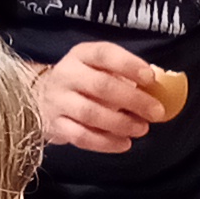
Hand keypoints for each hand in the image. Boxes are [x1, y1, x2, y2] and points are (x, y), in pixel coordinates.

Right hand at [32, 41, 170, 153]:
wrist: (40, 97)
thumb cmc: (83, 82)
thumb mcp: (99, 69)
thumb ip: (125, 76)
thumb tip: (159, 89)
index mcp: (81, 55)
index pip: (105, 54)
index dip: (129, 65)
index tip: (151, 78)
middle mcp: (67, 74)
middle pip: (100, 86)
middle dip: (133, 99)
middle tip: (156, 112)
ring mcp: (58, 101)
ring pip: (90, 113)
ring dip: (121, 123)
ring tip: (142, 129)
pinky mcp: (55, 125)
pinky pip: (81, 136)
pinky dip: (105, 142)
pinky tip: (124, 144)